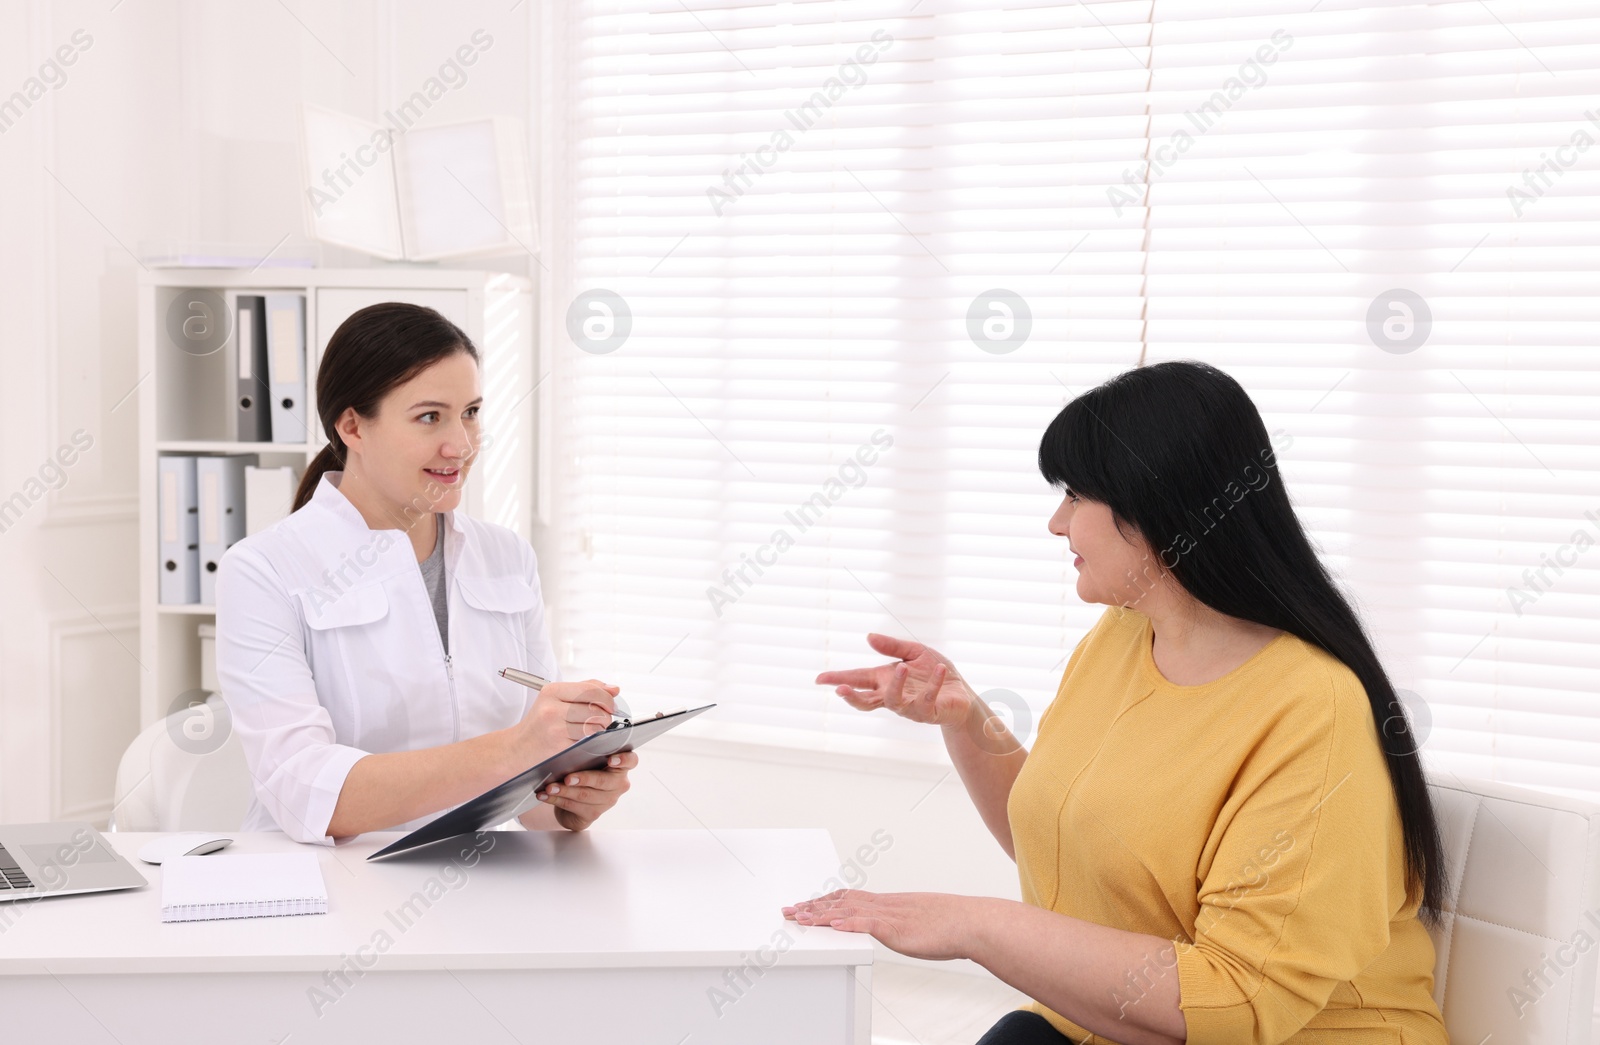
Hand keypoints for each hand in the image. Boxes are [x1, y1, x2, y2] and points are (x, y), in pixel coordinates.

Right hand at [512, 679, 622, 765]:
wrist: (516, 748)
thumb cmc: (540, 723)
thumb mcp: (556, 700)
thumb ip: (585, 690)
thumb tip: (614, 688)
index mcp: (552, 691)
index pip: (591, 689)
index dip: (607, 698)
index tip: (611, 705)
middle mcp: (552, 707)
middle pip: (596, 708)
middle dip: (606, 716)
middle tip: (602, 721)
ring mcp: (555, 727)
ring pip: (595, 726)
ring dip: (600, 730)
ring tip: (592, 731)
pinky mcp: (559, 745)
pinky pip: (588, 741)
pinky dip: (591, 741)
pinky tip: (583, 741)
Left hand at [536, 750, 637, 830]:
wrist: (576, 799)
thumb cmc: (584, 772)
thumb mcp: (588, 760)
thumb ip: (588, 753)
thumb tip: (575, 747)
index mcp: (620, 767)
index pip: (631, 761)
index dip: (623, 759)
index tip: (611, 759)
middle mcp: (617, 784)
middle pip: (604, 781)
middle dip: (584, 779)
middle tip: (568, 778)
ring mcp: (607, 801)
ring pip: (585, 795)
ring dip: (564, 791)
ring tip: (550, 787)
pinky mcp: (593, 813)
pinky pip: (573, 806)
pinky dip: (557, 800)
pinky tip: (545, 795)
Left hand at [782, 889, 980, 961]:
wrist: (969, 922)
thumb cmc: (948, 925)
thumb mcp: (915, 923)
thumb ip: (897, 924)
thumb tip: (888, 929)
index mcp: (887, 903)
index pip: (847, 898)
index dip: (823, 902)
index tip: (804, 906)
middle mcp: (884, 905)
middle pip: (840, 903)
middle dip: (812, 907)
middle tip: (788, 911)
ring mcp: (890, 915)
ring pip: (848, 911)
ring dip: (821, 915)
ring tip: (800, 918)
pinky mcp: (898, 928)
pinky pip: (869, 924)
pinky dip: (849, 924)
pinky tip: (833, 926)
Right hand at [816, 633, 974, 728]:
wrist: (961, 693)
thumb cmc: (934, 673)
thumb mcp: (914, 653)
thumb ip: (892, 647)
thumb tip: (868, 637)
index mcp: (884, 680)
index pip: (857, 680)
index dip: (838, 679)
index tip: (819, 679)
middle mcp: (893, 696)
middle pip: (865, 702)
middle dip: (852, 697)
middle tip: (840, 689)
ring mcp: (909, 707)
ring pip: (895, 701)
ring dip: (898, 685)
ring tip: (903, 668)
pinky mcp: (928, 712)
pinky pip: (927, 699)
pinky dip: (933, 683)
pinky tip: (938, 668)